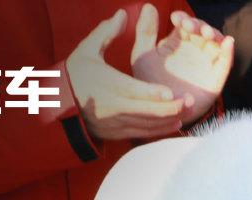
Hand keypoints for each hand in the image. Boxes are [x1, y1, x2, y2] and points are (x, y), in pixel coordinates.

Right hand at [65, 8, 186, 140]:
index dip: (153, 93)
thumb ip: (106, 33)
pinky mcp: (118, 133)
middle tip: (191, 101)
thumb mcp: (87, 50)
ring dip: (169, 119)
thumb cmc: (76, 73)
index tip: (172, 93)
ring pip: (147, 125)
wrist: (60, 105)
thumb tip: (123, 14)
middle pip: (146, 111)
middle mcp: (113, 106)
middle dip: (171, 108)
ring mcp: (116, 122)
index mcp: (107, 84)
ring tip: (188, 111)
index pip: (134, 91)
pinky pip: (143, 133)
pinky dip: (160, 130)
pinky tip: (175, 123)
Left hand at [132, 8, 234, 123]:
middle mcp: (194, 50)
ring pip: (216, 42)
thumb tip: (149, 6)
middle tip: (191, 27)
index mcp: (177, 43)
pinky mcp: (216, 78)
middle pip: (202, 30)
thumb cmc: (150, 86)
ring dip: (213, 34)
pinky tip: (228, 43)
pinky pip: (225, 63)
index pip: (185, 23)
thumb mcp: (142, 57)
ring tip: (206, 34)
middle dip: (198, 25)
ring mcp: (206, 63)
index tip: (177, 20)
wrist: (162, 114)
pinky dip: (228, 52)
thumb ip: (145, 33)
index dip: (183, 18)